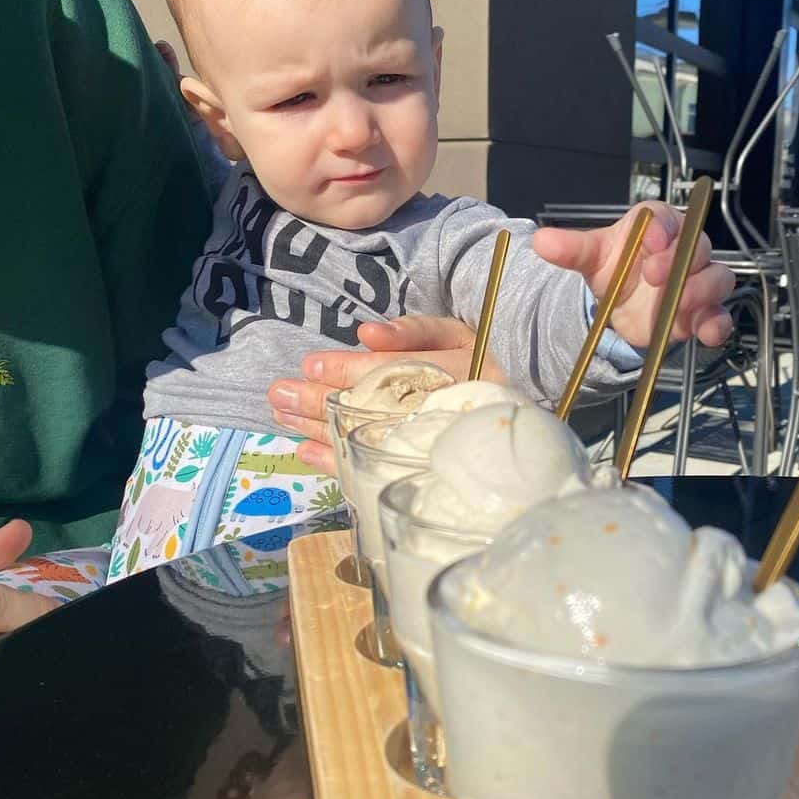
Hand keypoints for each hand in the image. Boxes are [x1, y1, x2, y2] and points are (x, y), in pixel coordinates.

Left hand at [267, 315, 500, 474]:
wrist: (519, 416)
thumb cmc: (482, 364)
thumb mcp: (460, 334)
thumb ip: (417, 330)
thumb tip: (368, 334)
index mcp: (447, 373)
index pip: (388, 372)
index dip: (347, 369)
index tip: (310, 364)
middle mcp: (432, 412)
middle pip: (367, 406)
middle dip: (319, 401)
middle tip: (278, 395)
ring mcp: (422, 444)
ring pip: (361, 436)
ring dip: (317, 428)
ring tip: (281, 418)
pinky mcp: (413, 467)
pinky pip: (369, 466)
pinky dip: (335, 460)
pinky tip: (305, 451)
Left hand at [532, 201, 735, 348]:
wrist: (620, 304)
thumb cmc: (614, 268)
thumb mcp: (591, 259)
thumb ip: (571, 249)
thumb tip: (541, 241)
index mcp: (658, 226)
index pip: (666, 217)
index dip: (662, 228)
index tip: (649, 241)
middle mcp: (685, 249)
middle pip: (697, 246)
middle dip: (680, 259)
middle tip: (654, 274)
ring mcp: (698, 281)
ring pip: (717, 277)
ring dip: (702, 290)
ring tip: (680, 302)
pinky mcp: (703, 312)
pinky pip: (721, 316)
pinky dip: (718, 324)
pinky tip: (708, 334)